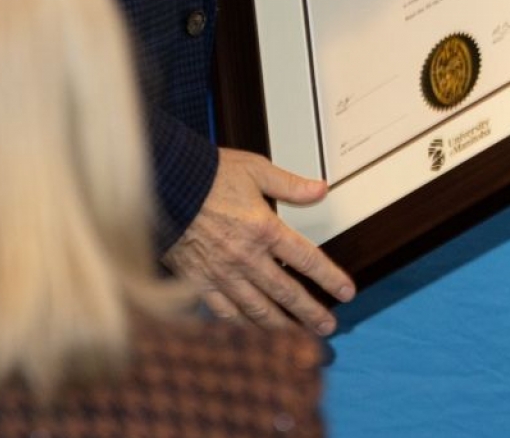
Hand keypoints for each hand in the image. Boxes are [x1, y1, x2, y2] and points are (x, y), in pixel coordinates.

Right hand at [165, 148, 356, 334]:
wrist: (163, 186)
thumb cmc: (206, 176)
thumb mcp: (256, 171)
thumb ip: (290, 185)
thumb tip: (321, 189)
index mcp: (264, 229)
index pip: (307, 260)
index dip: (330, 278)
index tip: (346, 292)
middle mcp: (245, 257)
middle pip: (286, 292)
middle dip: (310, 312)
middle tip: (328, 327)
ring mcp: (221, 274)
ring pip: (256, 309)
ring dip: (280, 326)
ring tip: (298, 338)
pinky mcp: (197, 283)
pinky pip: (223, 312)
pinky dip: (240, 325)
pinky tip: (252, 333)